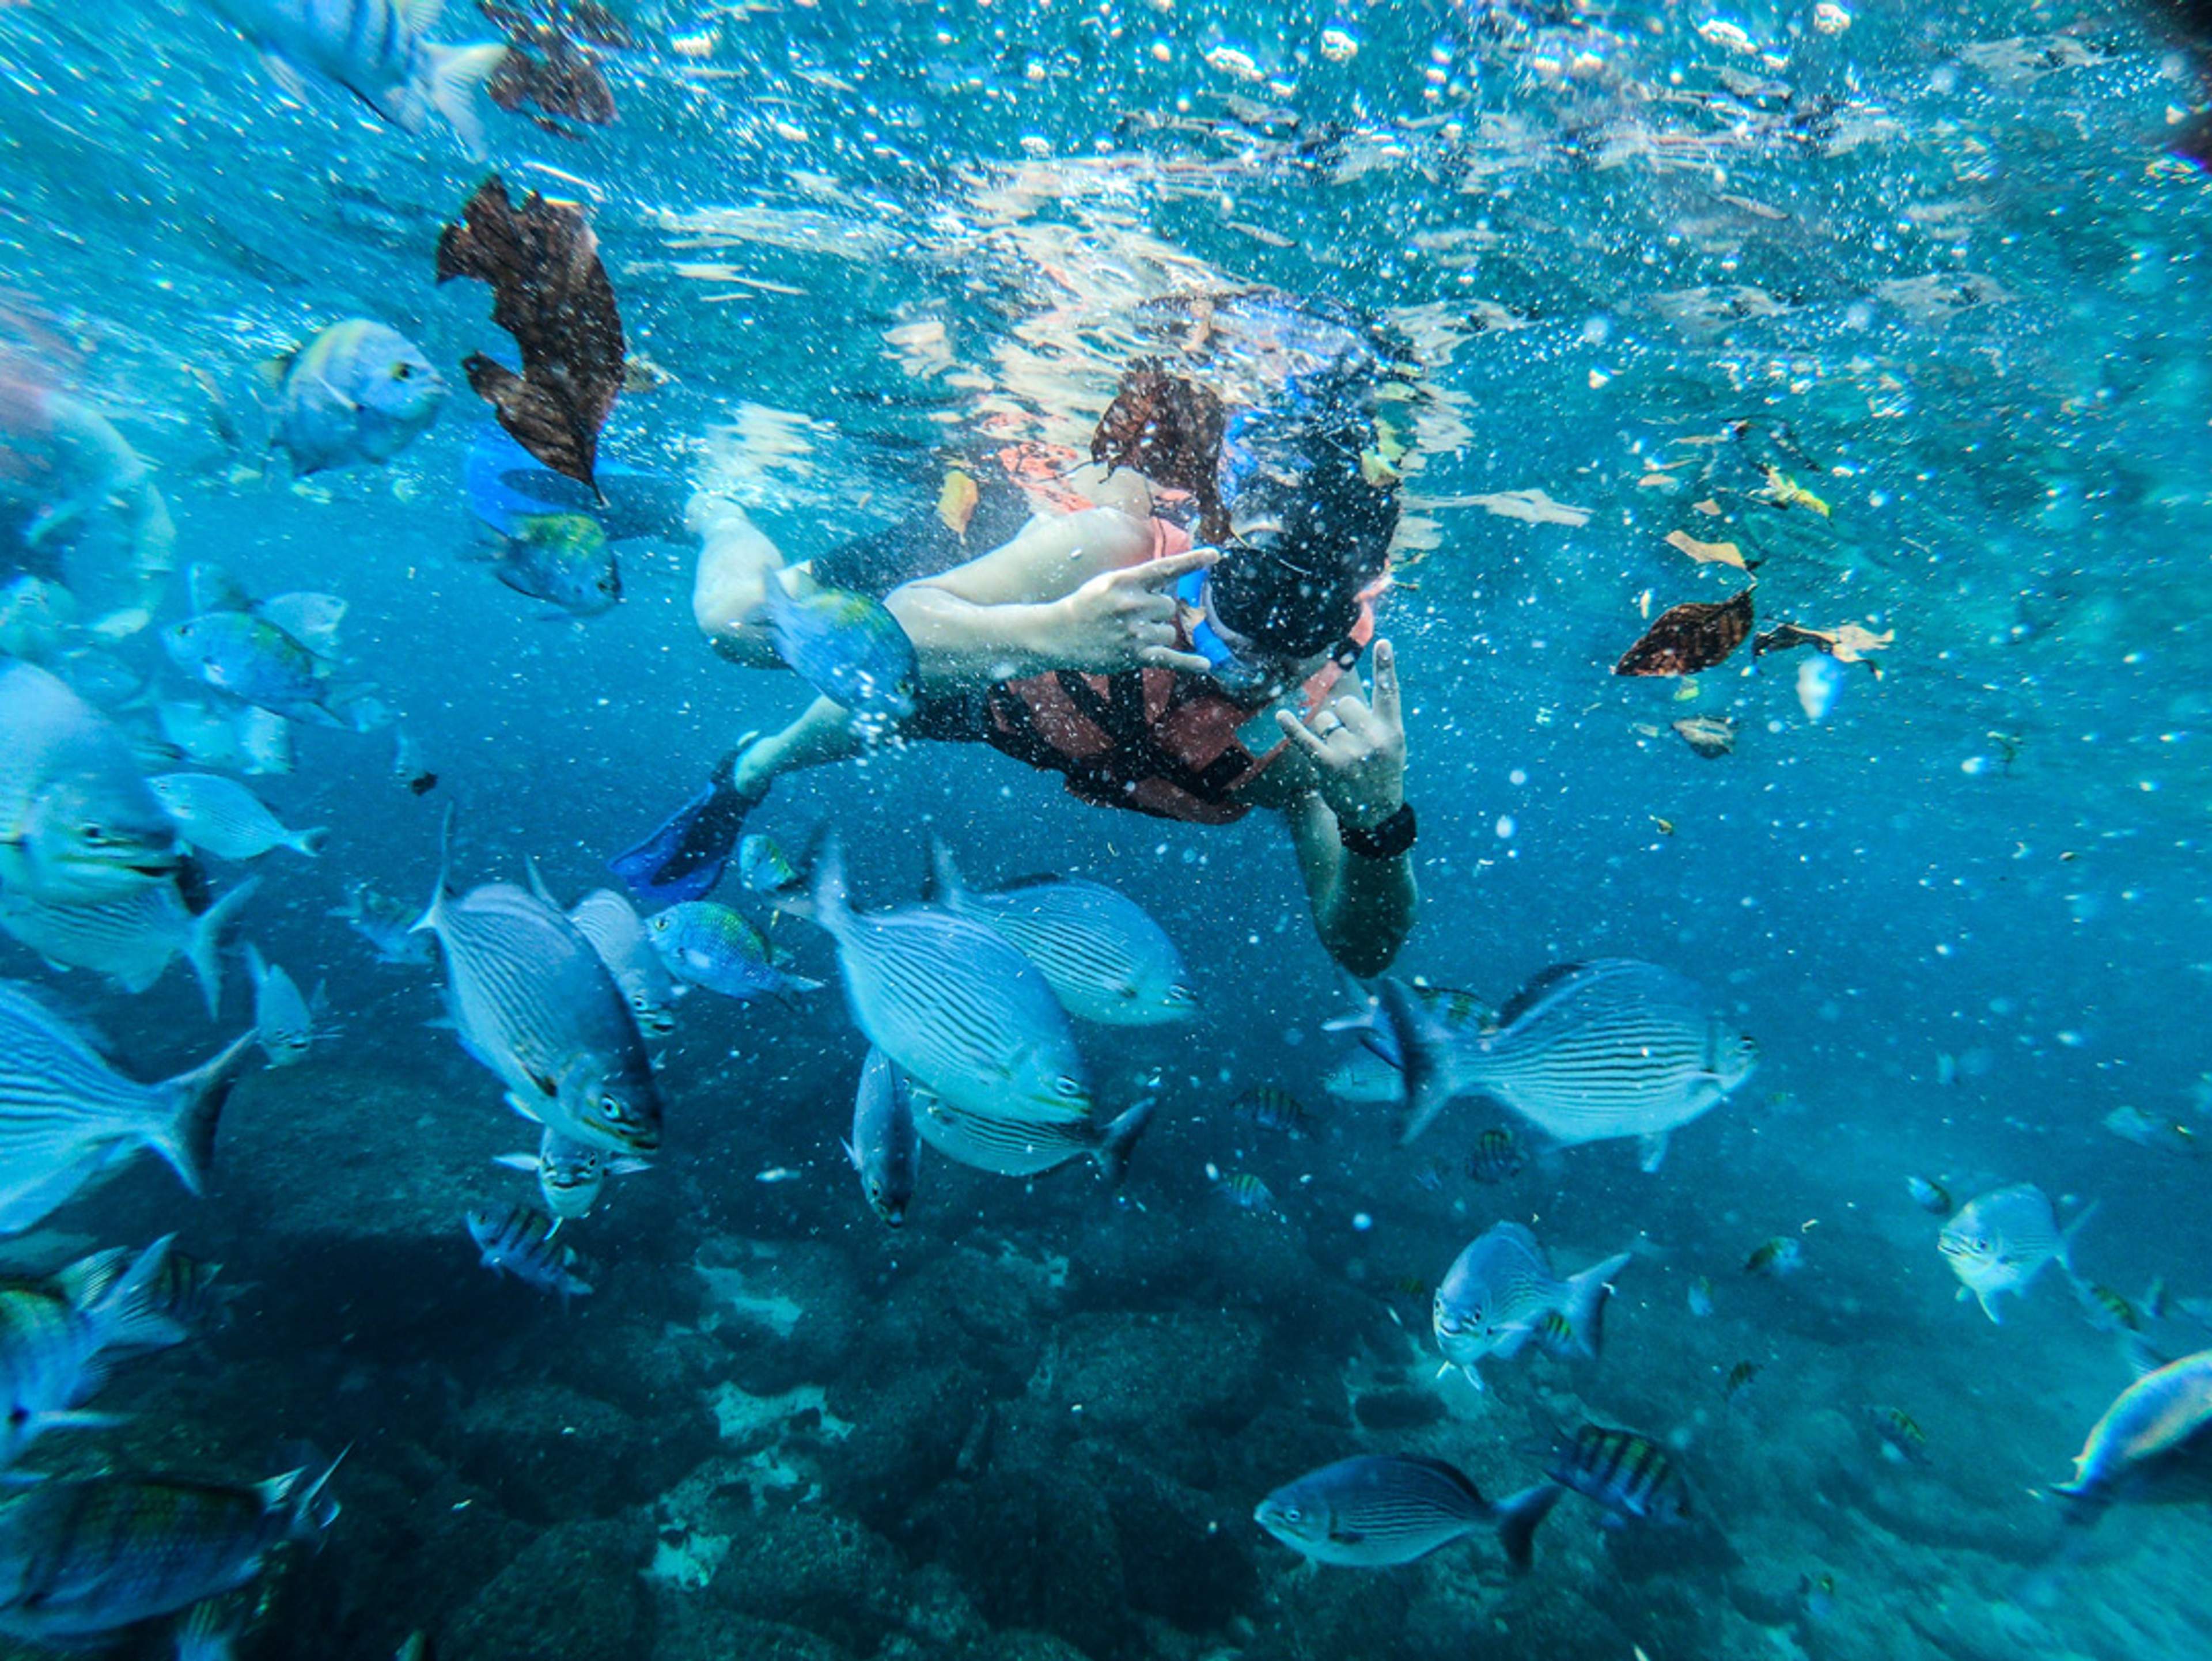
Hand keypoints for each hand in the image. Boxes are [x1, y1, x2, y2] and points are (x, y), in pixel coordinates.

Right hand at [1038, 548, 1217, 674]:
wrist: (1057, 634)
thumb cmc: (1084, 606)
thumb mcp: (1107, 582)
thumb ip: (1137, 581)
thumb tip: (1169, 584)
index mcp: (1124, 581)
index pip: (1165, 568)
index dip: (1192, 561)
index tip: (1215, 556)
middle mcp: (1131, 604)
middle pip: (1169, 606)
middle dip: (1156, 611)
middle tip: (1130, 616)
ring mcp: (1134, 632)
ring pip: (1169, 631)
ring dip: (1156, 634)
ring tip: (1129, 634)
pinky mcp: (1134, 656)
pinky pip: (1170, 659)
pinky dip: (1189, 663)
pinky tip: (1205, 665)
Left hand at [1276, 638, 1405, 831]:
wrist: (1377, 813)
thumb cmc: (1381, 771)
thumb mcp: (1392, 744)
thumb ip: (1377, 719)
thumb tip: (1340, 699)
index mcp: (1392, 730)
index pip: (1389, 692)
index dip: (1386, 666)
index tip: (1382, 643)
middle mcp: (1373, 738)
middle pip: (1344, 703)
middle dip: (1342, 716)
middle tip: (1352, 739)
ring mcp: (1351, 752)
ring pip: (1324, 719)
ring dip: (1326, 731)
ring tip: (1340, 753)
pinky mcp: (1329, 765)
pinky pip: (1306, 740)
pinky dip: (1292, 728)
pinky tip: (1281, 716)